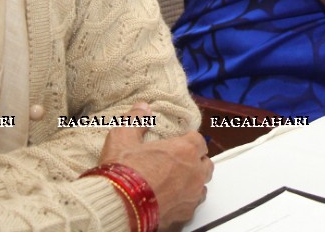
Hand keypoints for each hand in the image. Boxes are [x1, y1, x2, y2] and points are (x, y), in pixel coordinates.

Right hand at [96, 106, 212, 230]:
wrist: (118, 206)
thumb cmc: (124, 170)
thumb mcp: (123, 136)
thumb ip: (136, 120)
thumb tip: (143, 107)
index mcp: (185, 150)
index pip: (199, 140)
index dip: (188, 141)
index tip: (177, 144)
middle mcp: (194, 173)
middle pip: (205, 164)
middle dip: (195, 162)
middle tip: (177, 163)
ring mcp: (191, 196)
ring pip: (201, 187)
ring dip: (192, 183)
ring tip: (174, 183)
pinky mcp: (184, 216)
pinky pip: (191, 207)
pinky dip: (184, 203)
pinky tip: (170, 202)